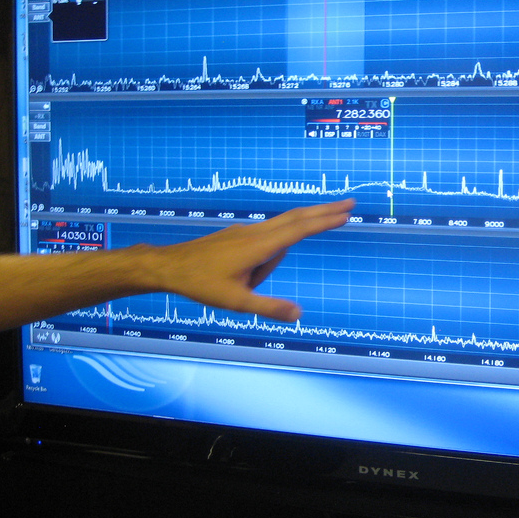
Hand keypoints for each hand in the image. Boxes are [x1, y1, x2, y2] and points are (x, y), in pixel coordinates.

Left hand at [152, 199, 354, 321]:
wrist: (168, 266)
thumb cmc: (200, 284)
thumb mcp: (236, 302)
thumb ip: (269, 308)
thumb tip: (299, 314)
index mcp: (258, 245)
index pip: (299, 229)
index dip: (324, 221)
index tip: (346, 212)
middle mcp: (255, 233)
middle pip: (297, 217)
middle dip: (324, 210)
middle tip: (350, 202)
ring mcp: (246, 232)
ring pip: (276, 237)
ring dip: (274, 261)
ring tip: (241, 286)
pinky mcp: (239, 236)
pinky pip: (263, 243)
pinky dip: (269, 253)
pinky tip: (247, 274)